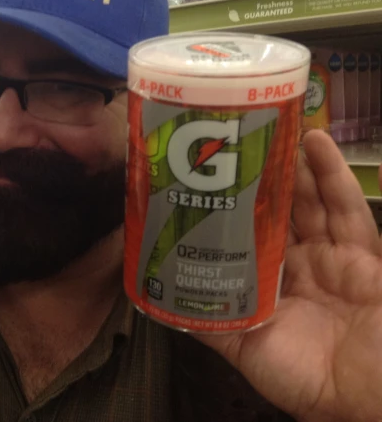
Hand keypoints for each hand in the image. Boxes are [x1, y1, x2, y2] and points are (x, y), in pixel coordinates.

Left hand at [201, 130, 381, 421]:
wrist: (365, 394)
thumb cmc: (302, 376)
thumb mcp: (243, 349)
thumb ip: (210, 322)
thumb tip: (162, 299)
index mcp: (267, 282)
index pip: (243, 233)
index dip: (228, 205)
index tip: (203, 175)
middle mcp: (296, 263)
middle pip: (275, 208)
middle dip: (257, 176)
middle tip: (234, 139)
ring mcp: (330, 254)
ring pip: (307, 199)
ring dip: (289, 164)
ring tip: (268, 128)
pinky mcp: (362, 251)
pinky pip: (346, 206)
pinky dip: (331, 172)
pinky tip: (315, 140)